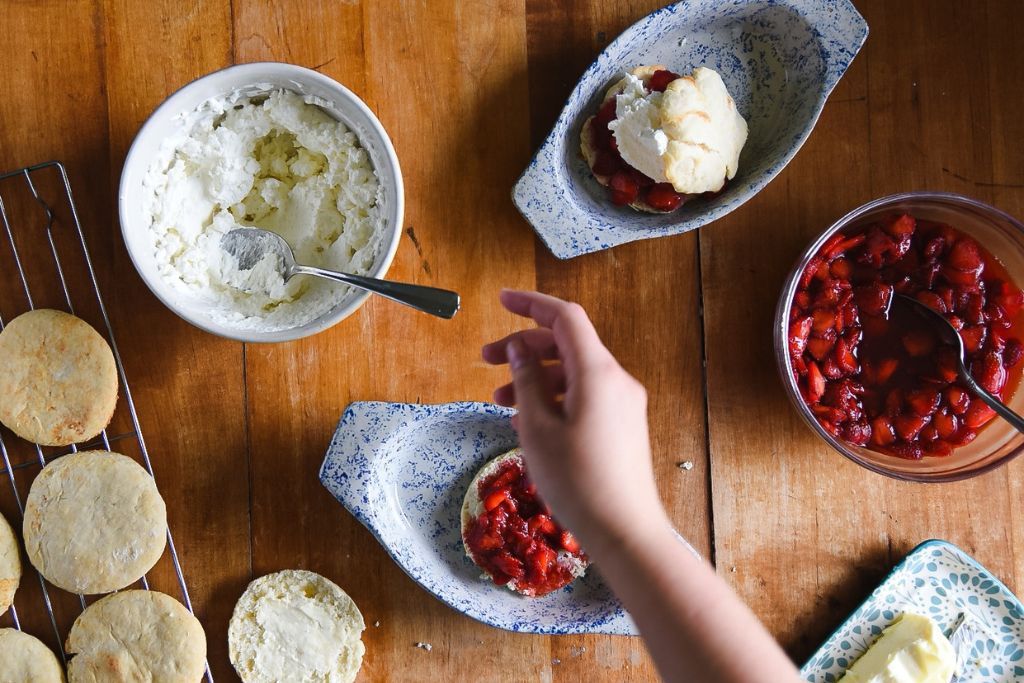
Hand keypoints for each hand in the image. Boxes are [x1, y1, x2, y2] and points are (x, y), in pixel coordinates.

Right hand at [481, 290, 669, 552]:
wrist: (625, 531)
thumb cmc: (578, 481)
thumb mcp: (538, 428)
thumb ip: (527, 381)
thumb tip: (519, 350)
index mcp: (597, 372)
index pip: (564, 317)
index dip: (531, 304)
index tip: (501, 300)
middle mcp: (616, 380)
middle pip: (567, 344)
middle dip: (525, 347)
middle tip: (485, 361)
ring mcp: (623, 403)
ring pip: (573, 372)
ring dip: (536, 377)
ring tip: (500, 400)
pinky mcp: (623, 425)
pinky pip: (585, 395)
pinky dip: (554, 397)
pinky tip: (528, 421)